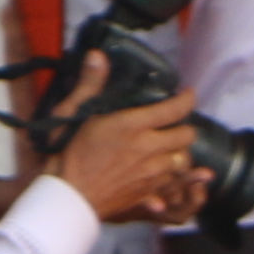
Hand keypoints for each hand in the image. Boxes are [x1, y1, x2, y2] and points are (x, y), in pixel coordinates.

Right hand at [57, 87, 203, 225]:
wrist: (67, 197)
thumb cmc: (66, 154)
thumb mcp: (72, 113)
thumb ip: (90, 84)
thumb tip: (97, 56)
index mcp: (132, 126)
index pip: (175, 108)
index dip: (187, 98)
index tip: (187, 93)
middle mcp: (148, 149)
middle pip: (187, 135)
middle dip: (184, 126)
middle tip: (174, 122)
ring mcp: (151, 174)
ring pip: (183, 160)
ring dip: (178, 152)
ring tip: (168, 147)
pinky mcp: (148, 193)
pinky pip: (174, 184)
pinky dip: (174, 177)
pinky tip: (165, 172)